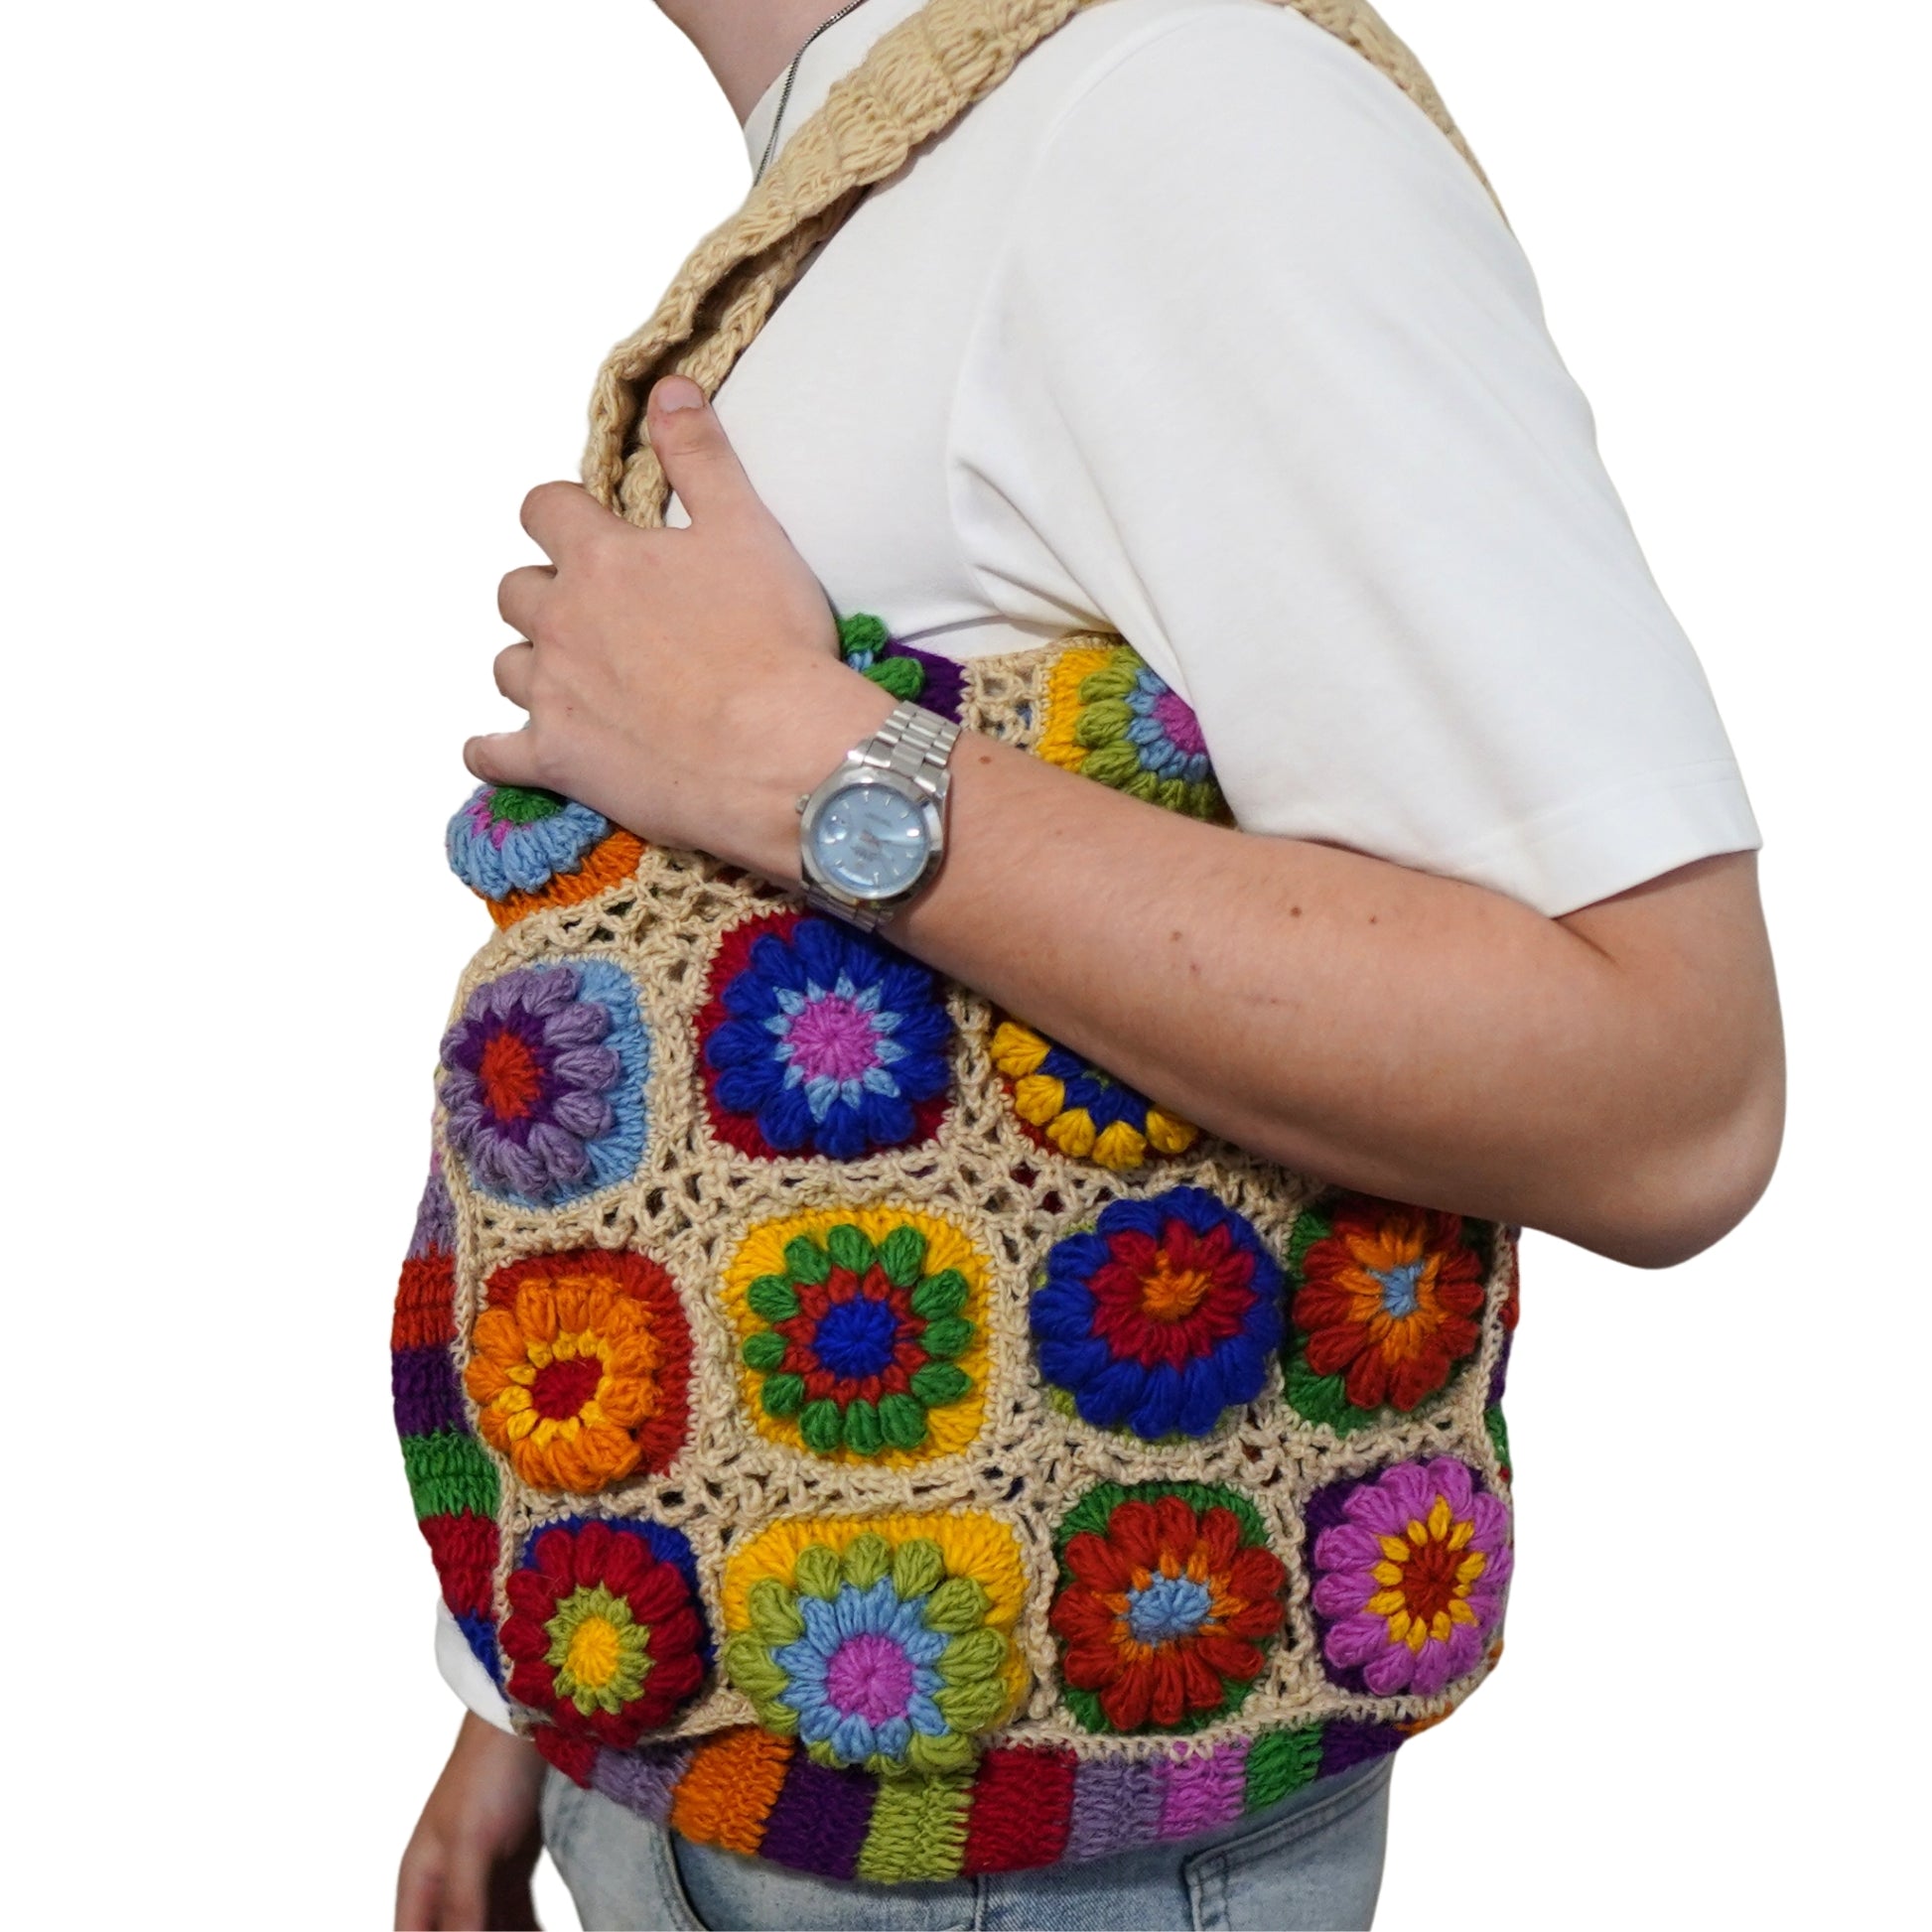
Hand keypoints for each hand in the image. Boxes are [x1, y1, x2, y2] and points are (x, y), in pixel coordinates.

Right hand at [395, 1713, 546, 1931]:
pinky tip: (548, 1931)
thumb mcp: (470, 1843)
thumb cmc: (487, 1773)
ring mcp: (482, 1878)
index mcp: (420, 1882)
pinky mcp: (515, 1870)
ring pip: (491, 1928)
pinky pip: (519, 1917)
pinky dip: (530, 1929)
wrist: (532, 1721)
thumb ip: (461, 1904)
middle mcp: (446, 1886)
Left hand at [467, 376, 891, 880]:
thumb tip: (670, 389)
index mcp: (602, 559)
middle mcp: (562, 621)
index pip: (544, 508)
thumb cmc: (771, 642)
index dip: (563, 514)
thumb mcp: (748, 529)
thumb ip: (700, 456)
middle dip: (546, 593)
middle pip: (516, 589)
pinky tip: (508, 748)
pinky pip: (491, 753)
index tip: (590, 529)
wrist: (779, 751)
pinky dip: (494, 749)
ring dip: (532, 665)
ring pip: (506, 667)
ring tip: (575, 678)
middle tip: (597, 612)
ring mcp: (553, 694)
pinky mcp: (557, 761)